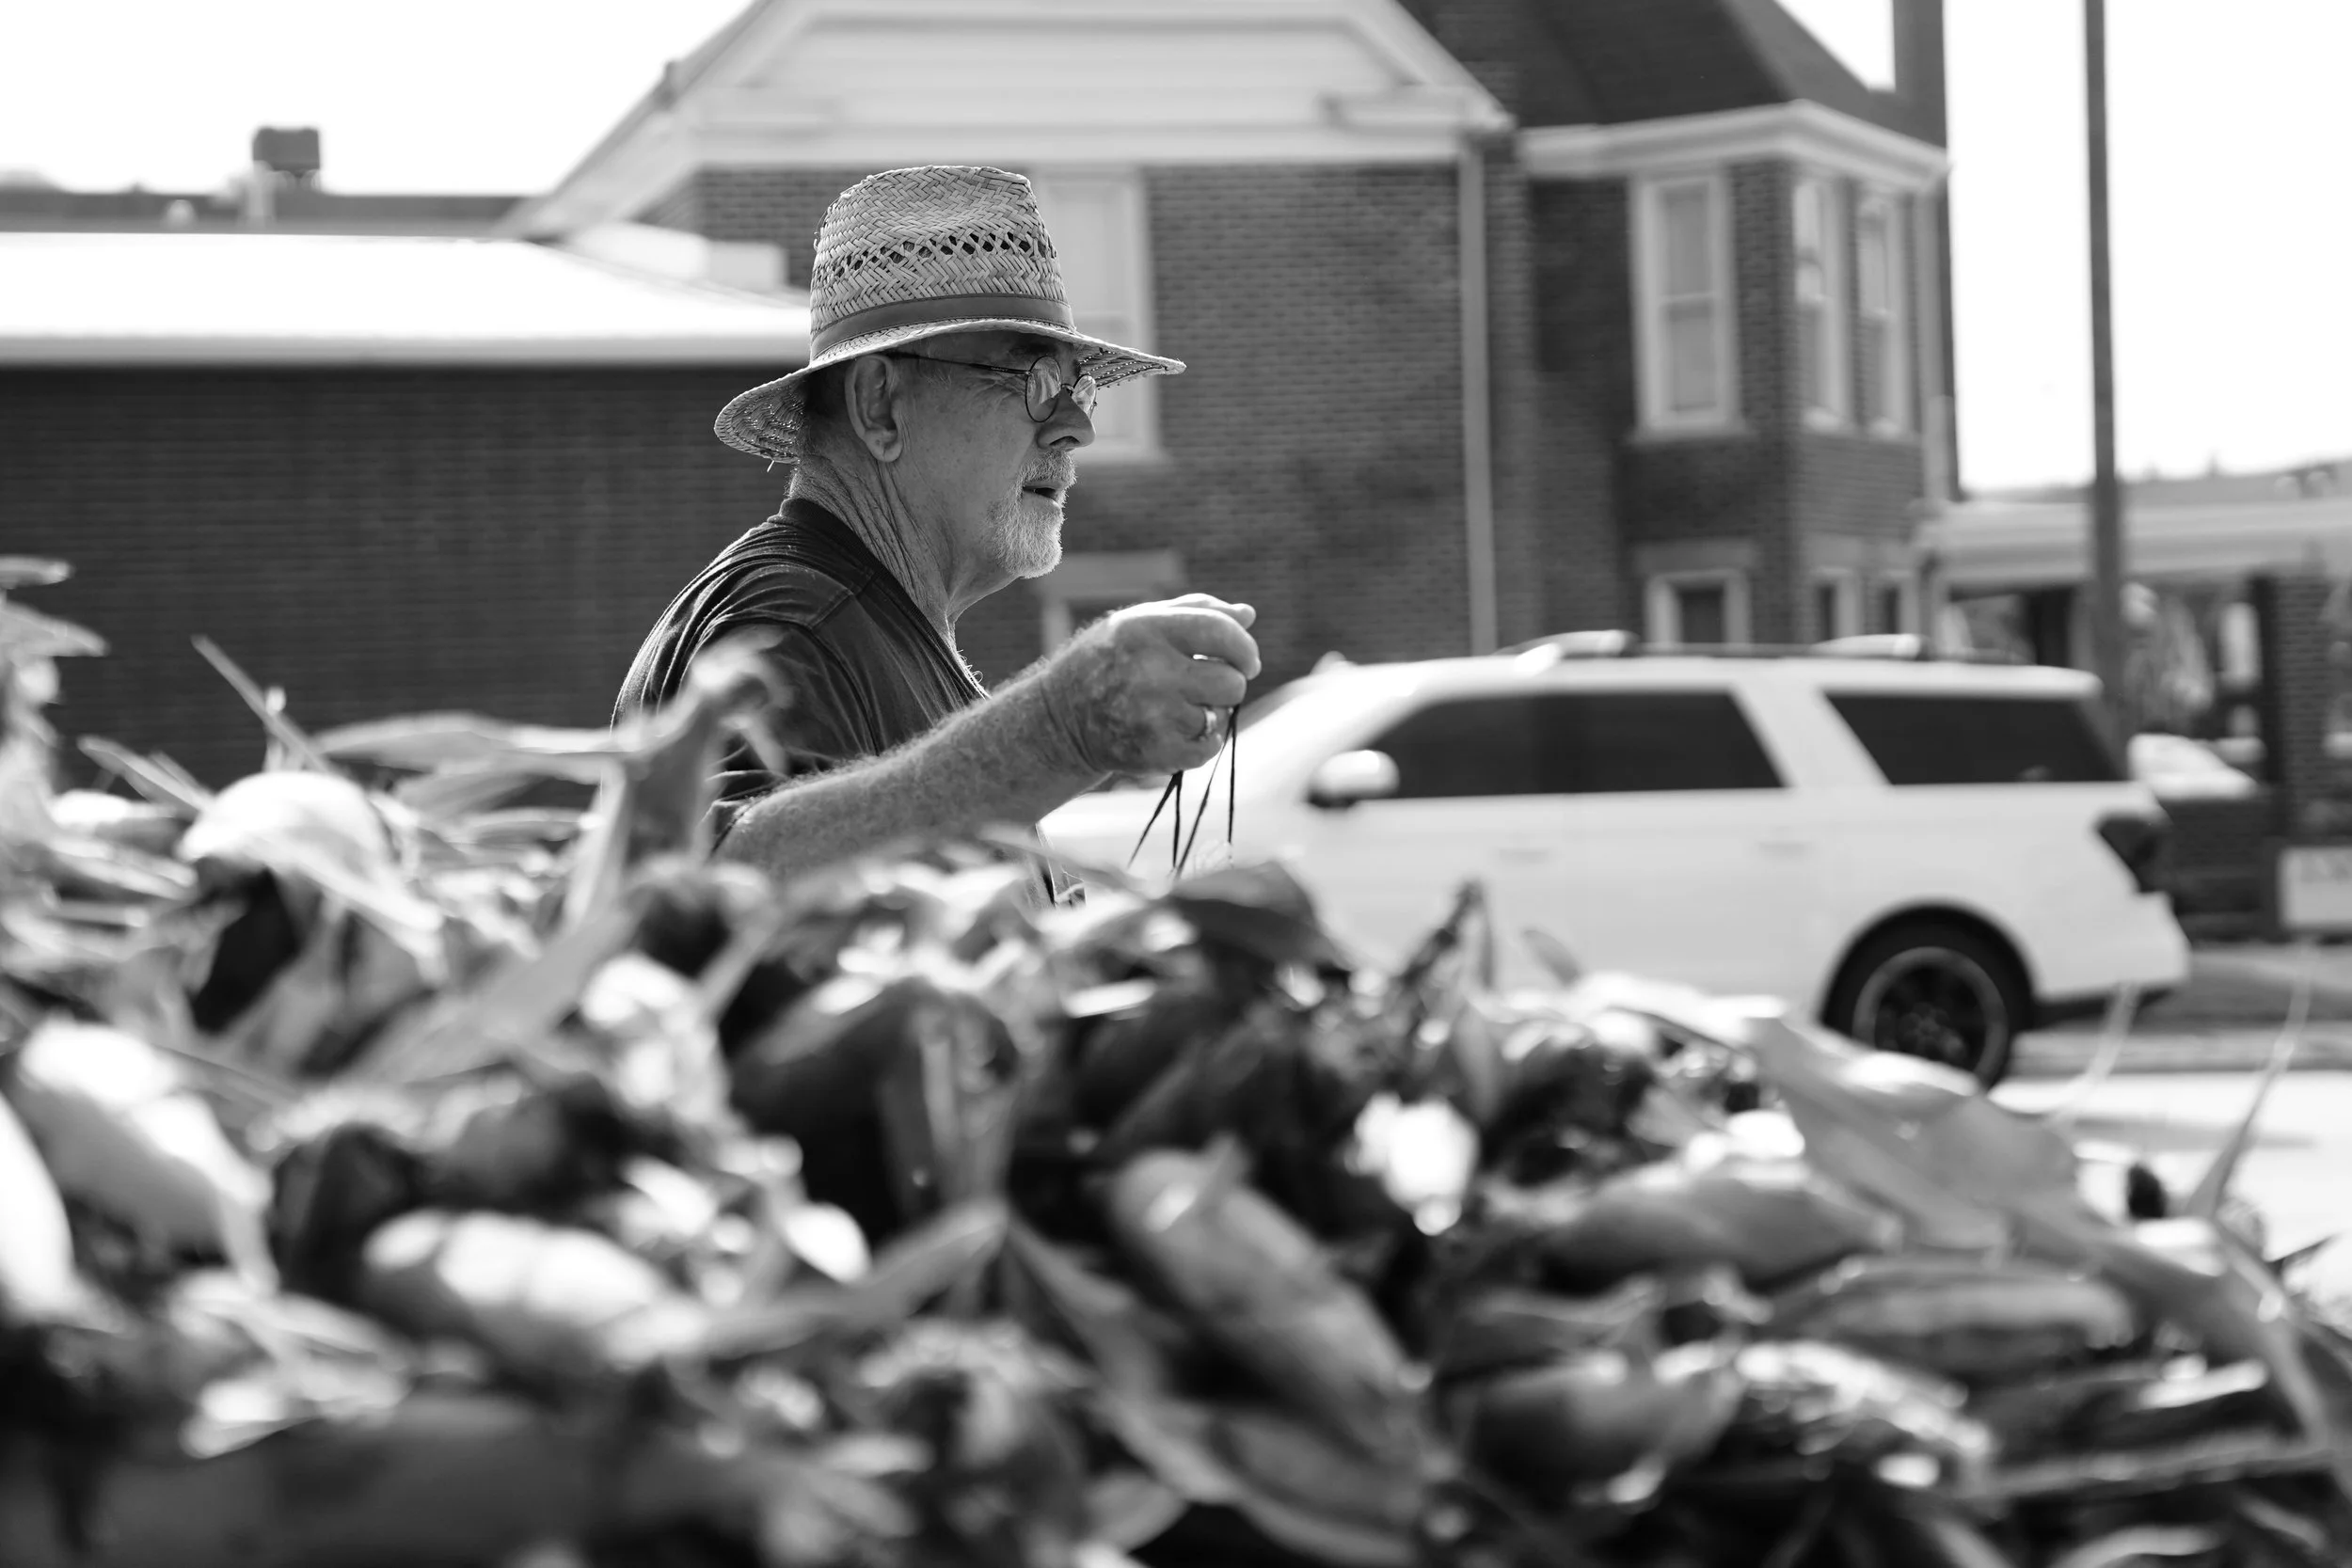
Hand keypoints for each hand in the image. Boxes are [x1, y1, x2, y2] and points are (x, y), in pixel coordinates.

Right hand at [1040, 594, 1261, 776]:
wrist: (1059, 720)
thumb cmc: (1108, 663)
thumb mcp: (1139, 624)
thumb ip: (1194, 612)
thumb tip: (1247, 614)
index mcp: (1146, 629)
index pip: (1220, 631)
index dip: (1245, 647)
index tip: (1249, 661)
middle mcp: (1149, 670)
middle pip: (1231, 681)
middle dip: (1228, 685)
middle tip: (1207, 687)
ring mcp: (1152, 714)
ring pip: (1219, 716)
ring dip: (1209, 714)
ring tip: (1178, 709)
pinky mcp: (1155, 751)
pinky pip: (1208, 749)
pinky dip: (1202, 744)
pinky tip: (1176, 732)